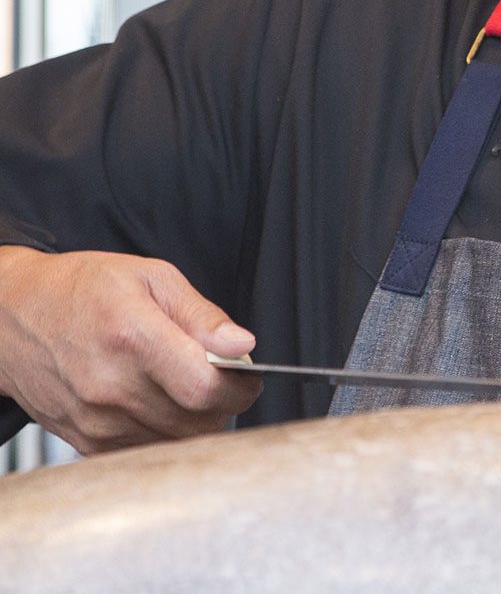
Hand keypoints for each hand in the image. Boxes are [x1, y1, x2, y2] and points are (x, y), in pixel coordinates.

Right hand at [0, 246, 262, 453]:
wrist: (13, 315)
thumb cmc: (83, 288)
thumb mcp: (152, 277)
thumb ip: (202, 315)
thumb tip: (242, 343)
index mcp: (133, 337)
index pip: (204, 388)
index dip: (240, 387)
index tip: (249, 376)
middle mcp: (110, 386)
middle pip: (195, 421)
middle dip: (225, 403)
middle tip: (225, 378)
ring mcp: (95, 420)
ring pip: (174, 441)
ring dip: (197, 420)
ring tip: (191, 386)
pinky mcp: (85, 440)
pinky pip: (145, 450)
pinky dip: (165, 432)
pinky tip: (161, 402)